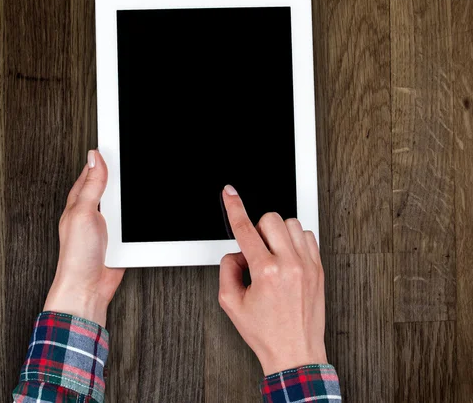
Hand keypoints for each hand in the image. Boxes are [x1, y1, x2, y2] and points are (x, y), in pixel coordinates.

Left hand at [43, 150, 124, 326]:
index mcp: (78, 200)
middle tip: (135, 159)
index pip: (92, 170)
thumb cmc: (76, 256)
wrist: (88, 287)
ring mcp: (107, 224)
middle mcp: (92, 210)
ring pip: (124, 202)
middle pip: (111, 184)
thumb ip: (91, 186)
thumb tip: (95, 158)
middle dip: (122, 174)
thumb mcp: (82, 213)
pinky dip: (138, 217)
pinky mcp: (119, 237)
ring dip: (131, 197)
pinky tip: (142, 213)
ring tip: (140, 183)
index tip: (118, 142)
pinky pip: (132, 221)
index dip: (104, 157)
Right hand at [218, 185, 326, 375]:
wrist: (296, 353)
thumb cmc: (266, 333)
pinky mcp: (319, 269)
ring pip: (292, 224)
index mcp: (266, 272)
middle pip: (271, 219)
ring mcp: (308, 266)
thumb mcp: (231, 304)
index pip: (245, 229)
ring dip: (277, 233)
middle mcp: (290, 265)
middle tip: (256, 251)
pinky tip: (288, 256)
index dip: (234, 207)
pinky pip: (308, 236)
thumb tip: (237, 253)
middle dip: (258, 229)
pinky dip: (295, 240)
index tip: (230, 193)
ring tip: (273, 254)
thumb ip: (227, 270)